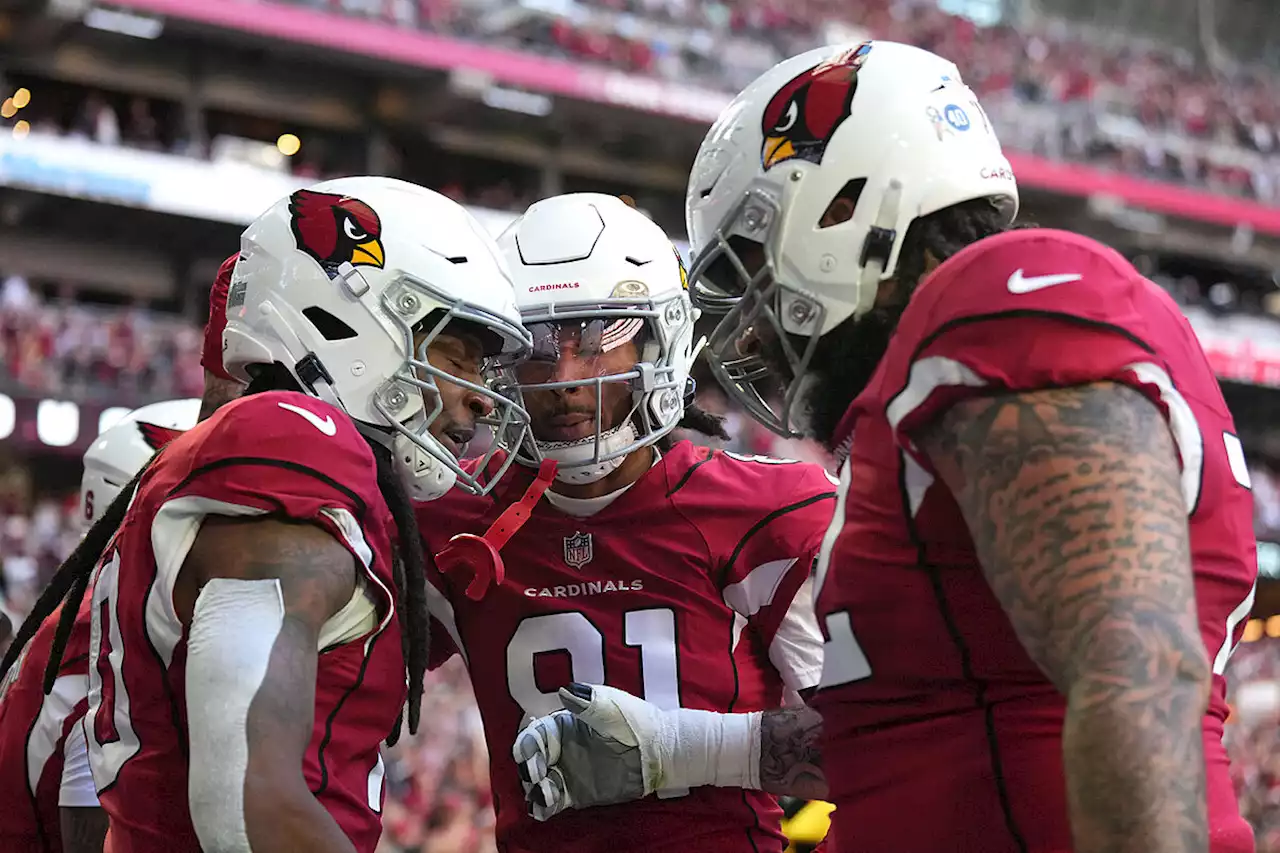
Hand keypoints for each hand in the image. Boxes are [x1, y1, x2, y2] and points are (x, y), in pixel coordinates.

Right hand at [511, 683, 654, 820]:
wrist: (658, 751)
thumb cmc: (635, 722)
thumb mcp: (611, 708)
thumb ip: (586, 703)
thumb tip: (563, 691)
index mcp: (565, 725)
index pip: (537, 734)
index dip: (527, 743)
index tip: (526, 754)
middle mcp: (561, 749)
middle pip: (532, 759)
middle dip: (528, 767)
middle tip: (535, 776)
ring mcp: (568, 772)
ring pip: (539, 781)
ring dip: (534, 788)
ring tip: (543, 794)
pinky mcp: (577, 793)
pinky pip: (553, 801)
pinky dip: (543, 806)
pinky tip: (542, 809)